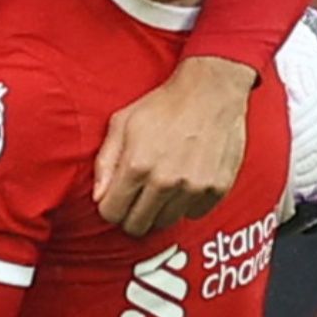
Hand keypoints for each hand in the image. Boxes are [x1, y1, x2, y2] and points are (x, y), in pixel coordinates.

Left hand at [96, 57, 251, 236]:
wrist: (211, 92)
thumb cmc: (162, 106)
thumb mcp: (121, 124)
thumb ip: (105, 163)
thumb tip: (98, 197)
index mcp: (137, 166)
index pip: (112, 213)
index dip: (110, 208)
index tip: (116, 199)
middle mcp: (166, 181)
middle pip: (138, 225)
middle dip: (132, 215)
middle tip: (136, 198)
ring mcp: (194, 187)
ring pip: (166, 223)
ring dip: (159, 210)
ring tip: (161, 187)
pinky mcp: (218, 188)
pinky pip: (195, 214)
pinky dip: (187, 205)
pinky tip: (184, 184)